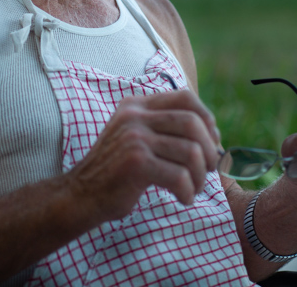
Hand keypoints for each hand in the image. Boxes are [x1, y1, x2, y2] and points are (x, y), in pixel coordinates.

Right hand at [65, 89, 221, 223]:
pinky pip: (180, 176)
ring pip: (191, 151)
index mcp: (136, 105)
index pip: (186, 97)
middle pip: (193, 123)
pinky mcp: (136, 163)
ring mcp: (134, 138)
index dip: (207, 118)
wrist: (81, 195)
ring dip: (201, 176)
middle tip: (208, 170)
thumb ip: (165, 128)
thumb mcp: (136, 137)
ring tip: (195, 188)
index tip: (211, 142)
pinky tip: (183, 198)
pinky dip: (188, 191)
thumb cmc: (117, 171)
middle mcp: (135, 116)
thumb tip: (214, 135)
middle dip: (209, 150)